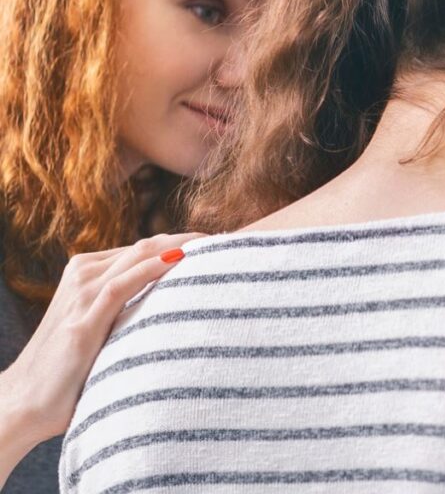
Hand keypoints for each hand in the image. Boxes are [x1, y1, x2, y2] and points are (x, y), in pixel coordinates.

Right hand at [0, 233, 198, 448]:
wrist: (23, 401)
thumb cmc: (67, 369)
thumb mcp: (100, 327)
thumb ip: (126, 308)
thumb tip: (174, 304)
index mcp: (86, 273)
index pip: (143, 249)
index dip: (180, 243)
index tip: (217, 244)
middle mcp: (82, 276)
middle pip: (145, 247)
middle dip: (187, 240)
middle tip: (225, 240)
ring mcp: (80, 296)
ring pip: (137, 257)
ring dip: (178, 248)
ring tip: (214, 245)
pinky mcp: (82, 321)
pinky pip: (122, 285)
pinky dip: (152, 270)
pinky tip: (179, 262)